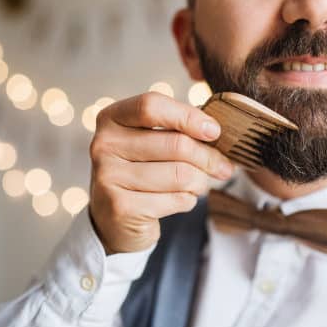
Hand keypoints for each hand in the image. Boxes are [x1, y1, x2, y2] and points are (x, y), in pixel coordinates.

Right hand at [88, 92, 234, 253]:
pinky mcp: (121, 207)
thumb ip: (177, 130)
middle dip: (208, 157)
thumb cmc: (142, 173)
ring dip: (200, 182)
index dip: (188, 117)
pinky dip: (188, 200)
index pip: (151, 106)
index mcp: (111, 119)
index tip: (214, 131)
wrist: (114, 221)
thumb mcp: (151, 143)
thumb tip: (215, 132)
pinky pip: (176, 199)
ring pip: (181, 174)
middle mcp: (103, 145)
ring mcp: (108, 177)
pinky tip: (180, 200)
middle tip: (223, 167)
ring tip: (197, 185)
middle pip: (175, 143)